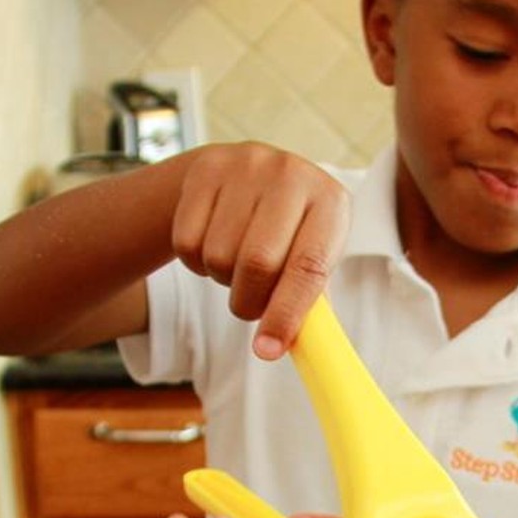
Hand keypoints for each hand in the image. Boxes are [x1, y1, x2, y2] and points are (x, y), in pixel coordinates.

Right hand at [169, 142, 350, 358]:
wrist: (246, 175)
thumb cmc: (290, 233)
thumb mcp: (311, 255)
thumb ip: (310, 301)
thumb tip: (306, 352)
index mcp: (331, 202)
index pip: (308, 268)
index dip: (287, 314)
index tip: (267, 350)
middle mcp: (292, 175)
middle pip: (257, 263)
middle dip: (249, 302)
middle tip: (250, 307)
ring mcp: (246, 165)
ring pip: (219, 255)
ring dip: (223, 279)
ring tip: (237, 265)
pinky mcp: (206, 168)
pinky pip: (187, 242)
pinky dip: (196, 263)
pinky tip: (213, 244)